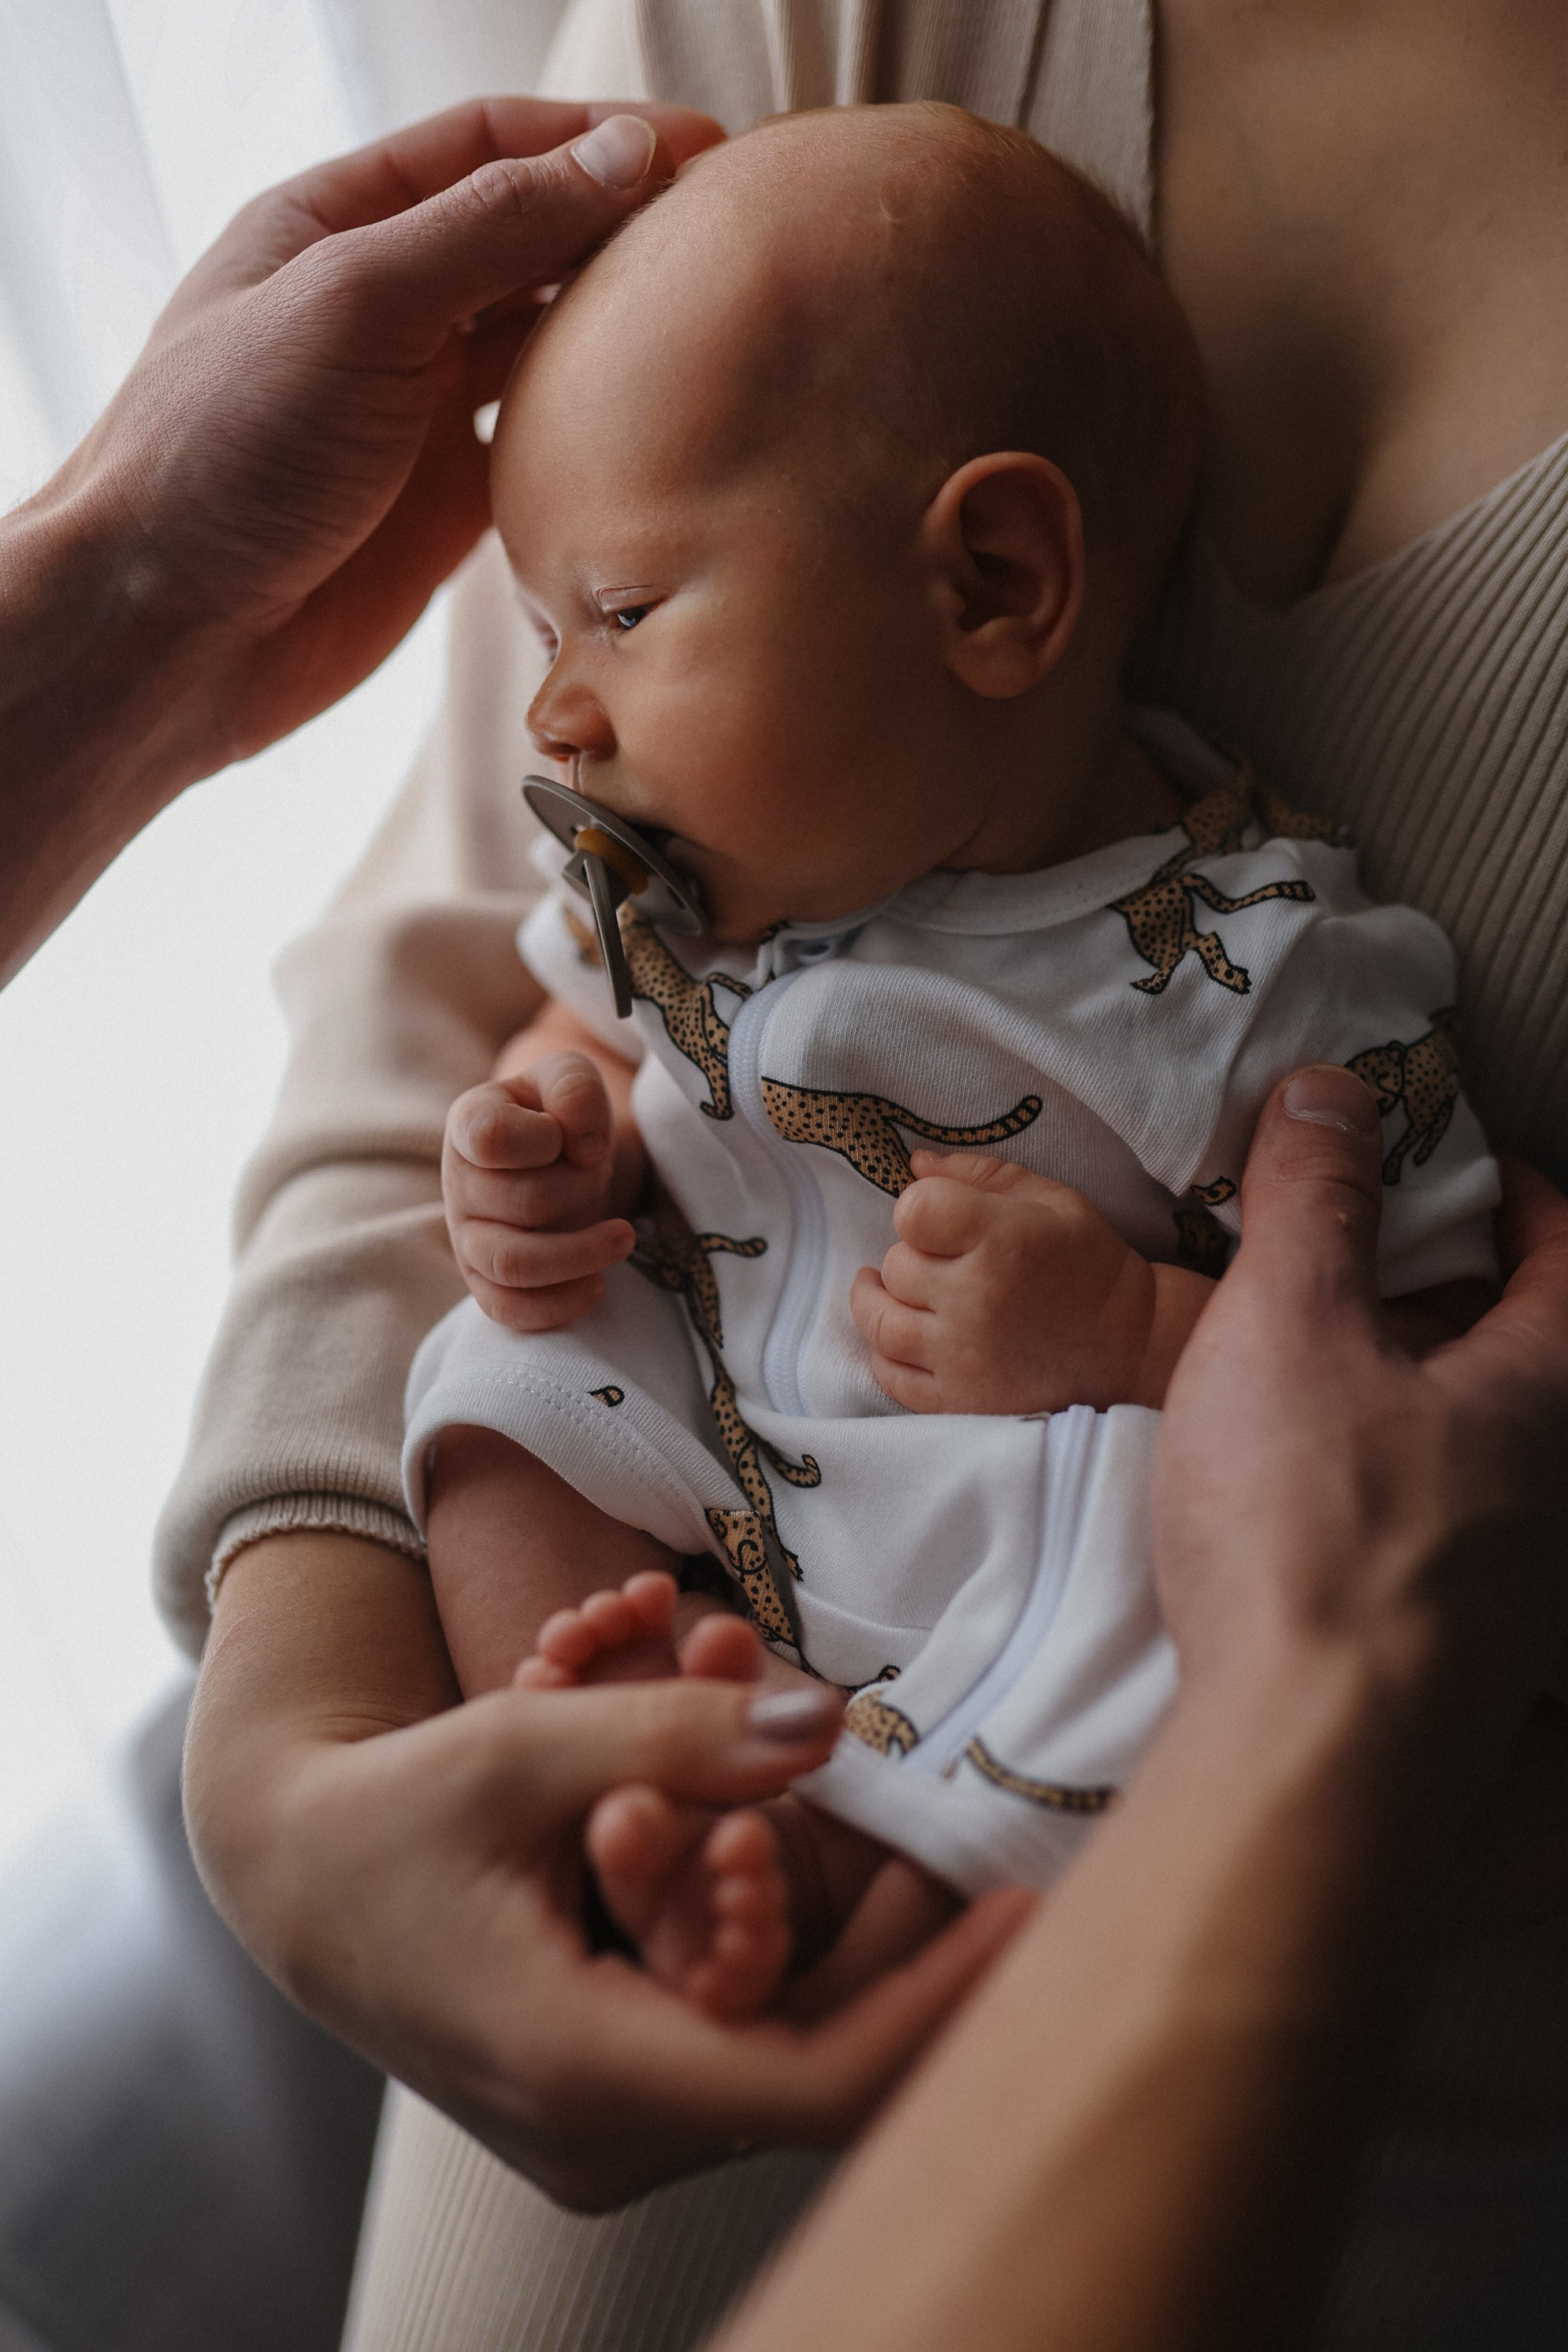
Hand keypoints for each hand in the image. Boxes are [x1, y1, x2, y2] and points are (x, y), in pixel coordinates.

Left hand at [1, 98, 721, 977]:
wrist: (169, 633)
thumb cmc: (225, 450)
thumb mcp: (358, 301)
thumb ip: (491, 227)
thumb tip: (622, 157)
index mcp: (342, 224)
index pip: (493, 147)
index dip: (598, 138)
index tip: (703, 154)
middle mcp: (386, 307)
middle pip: (531, 239)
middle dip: (624, 230)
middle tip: (731, 241)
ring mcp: (420, 410)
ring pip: (546, 345)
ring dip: (623, 333)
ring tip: (717, 325)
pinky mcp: (448, 506)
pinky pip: (546, 450)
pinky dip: (602, 434)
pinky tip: (660, 424)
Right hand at [186, 1535, 1031, 2208]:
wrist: (294, 1872)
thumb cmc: (393, 1809)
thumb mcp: (523, 1750)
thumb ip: (678, 1739)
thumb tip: (832, 1725)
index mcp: (583, 2070)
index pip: (815, 2083)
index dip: (939, 2008)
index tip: (1030, 1917)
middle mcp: (606, 2137)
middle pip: (816, 2064)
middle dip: (900, 1945)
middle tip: (983, 1848)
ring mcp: (610, 2134)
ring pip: (782, 2050)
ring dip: (838, 1936)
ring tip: (901, 1830)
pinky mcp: (612, 2104)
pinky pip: (735, 2036)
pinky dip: (774, 1946)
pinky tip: (794, 1848)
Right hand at [443, 1050, 636, 1328]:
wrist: (563, 1157)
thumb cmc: (562, 1114)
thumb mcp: (571, 1076)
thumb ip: (573, 1089)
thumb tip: (579, 1147)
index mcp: (470, 1123)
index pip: (491, 1137)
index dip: (544, 1139)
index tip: (571, 1137)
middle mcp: (459, 1183)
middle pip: (523, 1202)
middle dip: (579, 1189)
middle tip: (598, 1174)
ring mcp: (468, 1238)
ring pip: (512, 1264)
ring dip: (580, 1253)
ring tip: (623, 1238)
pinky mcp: (486, 1283)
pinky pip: (509, 1310)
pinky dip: (559, 1305)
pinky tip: (598, 1284)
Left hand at [850, 1151, 1209, 1411]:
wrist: (1130, 1348)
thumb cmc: (1089, 1264)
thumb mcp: (1052, 1200)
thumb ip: (980, 1175)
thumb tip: (915, 1163)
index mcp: (1002, 1241)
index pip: (914, 1211)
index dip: (918, 1209)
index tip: (937, 1219)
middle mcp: (977, 1300)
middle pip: (897, 1266)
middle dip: (911, 1257)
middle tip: (937, 1260)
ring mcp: (964, 1357)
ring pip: (882, 1323)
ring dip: (879, 1302)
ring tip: (886, 1290)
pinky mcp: (960, 1400)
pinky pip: (892, 1377)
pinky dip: (886, 1355)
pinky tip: (903, 1337)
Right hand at [1155, 1064, 1567, 1758]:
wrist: (1312, 1761)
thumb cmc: (1312, 1533)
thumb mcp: (1290, 1325)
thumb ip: (1314, 1202)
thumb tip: (1329, 1091)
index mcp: (1556, 1386)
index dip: (1511, 1190)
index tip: (1439, 1166)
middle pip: (1539, 1347)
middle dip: (1456, 1288)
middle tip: (1363, 1255)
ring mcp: (1533, 1579)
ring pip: (1497, 1442)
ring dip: (1426, 1388)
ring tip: (1323, 1365)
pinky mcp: (1476, 1650)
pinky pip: (1458, 1526)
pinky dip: (1405, 1476)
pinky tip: (1318, 1488)